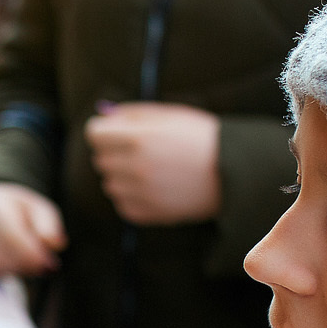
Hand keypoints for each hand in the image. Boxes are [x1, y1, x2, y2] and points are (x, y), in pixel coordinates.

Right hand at [0, 183, 66, 277]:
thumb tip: (54, 244)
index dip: (29, 253)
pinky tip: (5, 267)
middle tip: (39, 269)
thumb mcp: (39, 211)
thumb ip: (48, 226)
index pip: (9, 233)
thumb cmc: (19, 212)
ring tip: (24, 266)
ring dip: (7, 269)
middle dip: (20, 264)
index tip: (46, 264)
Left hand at [85, 103, 220, 224]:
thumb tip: (104, 116)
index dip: (103, 130)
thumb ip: (132, 114)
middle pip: (100, 159)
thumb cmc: (201, 138)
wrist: (232, 171)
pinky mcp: (148, 213)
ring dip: (122, 176)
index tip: (113, 132)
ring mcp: (141, 192)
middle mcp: (135, 166)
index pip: (94, 134)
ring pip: (110, 183)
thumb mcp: (169, 114)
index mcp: (138, 138)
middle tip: (140, 151)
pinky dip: (132, 197)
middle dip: (114, 152)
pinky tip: (154, 187)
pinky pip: (122, 204)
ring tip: (151, 170)